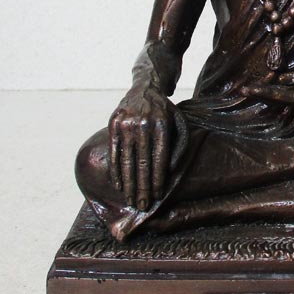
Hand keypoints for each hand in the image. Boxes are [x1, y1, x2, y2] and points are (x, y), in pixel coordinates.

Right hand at [108, 84, 170, 210]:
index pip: (160, 158)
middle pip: (143, 162)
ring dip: (128, 183)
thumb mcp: (180, 124)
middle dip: (143, 187)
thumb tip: (169, 172)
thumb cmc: (166, 113)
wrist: (146, 88)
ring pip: (127, 159)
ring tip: (130, 200)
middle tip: (143, 205)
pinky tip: (118, 185)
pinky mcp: (113, 123)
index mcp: (163, 124)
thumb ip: (179, 147)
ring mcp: (126, 123)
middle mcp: (144, 123)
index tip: (157, 197)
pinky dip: (116, 170)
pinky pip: (113, 151)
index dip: (158, 179)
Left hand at [241, 67, 293, 106]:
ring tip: (248, 92)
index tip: (250, 89)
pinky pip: (284, 99)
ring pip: (278, 101)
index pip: (280, 95)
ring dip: (264, 96)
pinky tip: (264, 94)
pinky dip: (272, 96)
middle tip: (242, 91)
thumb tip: (282, 78)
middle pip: (276, 100)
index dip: (264, 92)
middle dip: (259, 95)